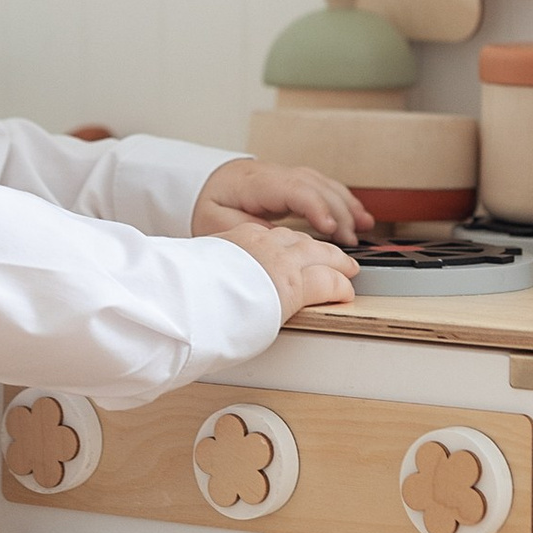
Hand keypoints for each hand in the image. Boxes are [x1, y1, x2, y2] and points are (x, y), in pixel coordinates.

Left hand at [195, 158, 371, 245]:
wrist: (207, 184)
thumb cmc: (212, 205)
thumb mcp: (216, 223)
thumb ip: (248, 230)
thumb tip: (281, 241)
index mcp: (254, 182)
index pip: (293, 188)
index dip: (315, 206)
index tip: (329, 228)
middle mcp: (276, 174)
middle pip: (315, 186)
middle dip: (337, 211)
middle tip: (350, 239)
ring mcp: (288, 176)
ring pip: (324, 184)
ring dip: (346, 205)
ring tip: (364, 227)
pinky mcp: (296, 183)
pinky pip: (325, 188)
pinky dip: (344, 202)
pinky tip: (359, 216)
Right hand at [199, 211, 358, 319]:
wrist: (184, 296)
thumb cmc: (184, 291)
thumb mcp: (197, 270)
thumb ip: (212, 271)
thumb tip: (205, 287)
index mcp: (237, 239)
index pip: (270, 235)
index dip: (288, 243)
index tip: (292, 249)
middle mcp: (262, 244)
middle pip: (300, 240)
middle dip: (319, 248)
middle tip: (332, 254)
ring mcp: (280, 261)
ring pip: (319, 255)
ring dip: (336, 262)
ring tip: (348, 269)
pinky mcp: (293, 284)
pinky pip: (327, 281)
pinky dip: (339, 285)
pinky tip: (346, 291)